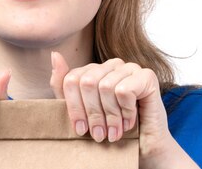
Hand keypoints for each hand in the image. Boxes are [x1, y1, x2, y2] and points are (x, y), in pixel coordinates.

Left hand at [49, 52, 197, 168]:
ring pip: (105, 87)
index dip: (74, 108)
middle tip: (99, 135)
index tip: (80, 129)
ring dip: (110, 117)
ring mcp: (130, 68)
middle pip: (87, 82)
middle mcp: (111, 65)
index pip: (72, 79)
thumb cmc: (111, 129)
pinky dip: (125, 111)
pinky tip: (129, 121)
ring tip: (114, 132)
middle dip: (92, 114)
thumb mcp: (79, 110)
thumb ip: (63, 84)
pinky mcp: (147, 76)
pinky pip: (124, 90)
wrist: (142, 147)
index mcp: (94, 70)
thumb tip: (55, 54)